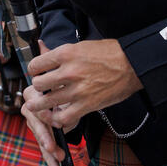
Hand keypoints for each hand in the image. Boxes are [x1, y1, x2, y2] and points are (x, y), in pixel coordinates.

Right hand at [21, 83, 65, 165]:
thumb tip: (60, 120)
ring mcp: (32, 123)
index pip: (36, 108)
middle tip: (52, 148)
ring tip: (59, 162)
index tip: (57, 124)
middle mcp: (29, 108)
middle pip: (36, 126)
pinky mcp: (39, 135)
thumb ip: (61, 104)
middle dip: (46, 139)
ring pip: (40, 140)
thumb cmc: (65, 94)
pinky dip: (51, 161)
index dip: (46, 117)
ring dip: (50, 153)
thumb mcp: (65, 95)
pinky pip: (44, 148)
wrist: (68, 97)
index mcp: (32, 94)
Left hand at [25, 39, 142, 133]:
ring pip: (47, 101)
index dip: (34, 70)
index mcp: (66, 53)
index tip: (36, 74)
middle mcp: (69, 71)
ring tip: (37, 106)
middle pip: (39, 84)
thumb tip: (42, 47)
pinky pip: (64, 117)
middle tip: (40, 90)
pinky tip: (56, 116)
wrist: (132, 65)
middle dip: (37, 88)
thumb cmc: (109, 53)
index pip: (36, 64)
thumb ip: (60, 52)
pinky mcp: (87, 104)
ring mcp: (77, 89)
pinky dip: (57, 119)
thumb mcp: (81, 46)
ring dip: (40, 105)